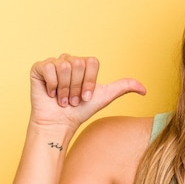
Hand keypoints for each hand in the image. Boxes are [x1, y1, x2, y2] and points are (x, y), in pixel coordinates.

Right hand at [29, 54, 145, 129]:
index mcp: (84, 64)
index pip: (91, 62)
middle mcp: (69, 60)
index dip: (90, 81)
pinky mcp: (38, 68)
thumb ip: (124, 88)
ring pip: (64, 66)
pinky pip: (48, 67)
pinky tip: (50, 93)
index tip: (86, 96)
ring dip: (65, 89)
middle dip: (77, 86)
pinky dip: (52, 85)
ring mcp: (53, 63)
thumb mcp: (106, 97)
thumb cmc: (82, 110)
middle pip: (78, 64)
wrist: (61, 122)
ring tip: (62, 98)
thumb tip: (145, 89)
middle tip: (73, 99)